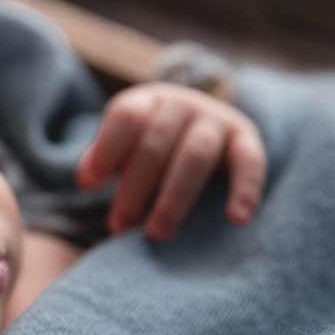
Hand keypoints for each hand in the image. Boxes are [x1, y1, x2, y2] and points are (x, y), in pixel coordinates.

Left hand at [76, 82, 265, 241]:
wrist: (202, 125)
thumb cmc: (150, 145)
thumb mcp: (124, 146)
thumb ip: (104, 160)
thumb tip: (85, 179)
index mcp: (148, 101)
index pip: (126, 116)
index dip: (106, 149)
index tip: (87, 185)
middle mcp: (183, 104)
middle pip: (156, 143)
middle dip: (134, 188)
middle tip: (118, 225)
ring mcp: (217, 120)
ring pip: (195, 155)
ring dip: (173, 197)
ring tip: (155, 233)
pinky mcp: (246, 140)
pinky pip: (250, 162)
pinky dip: (246, 188)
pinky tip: (236, 218)